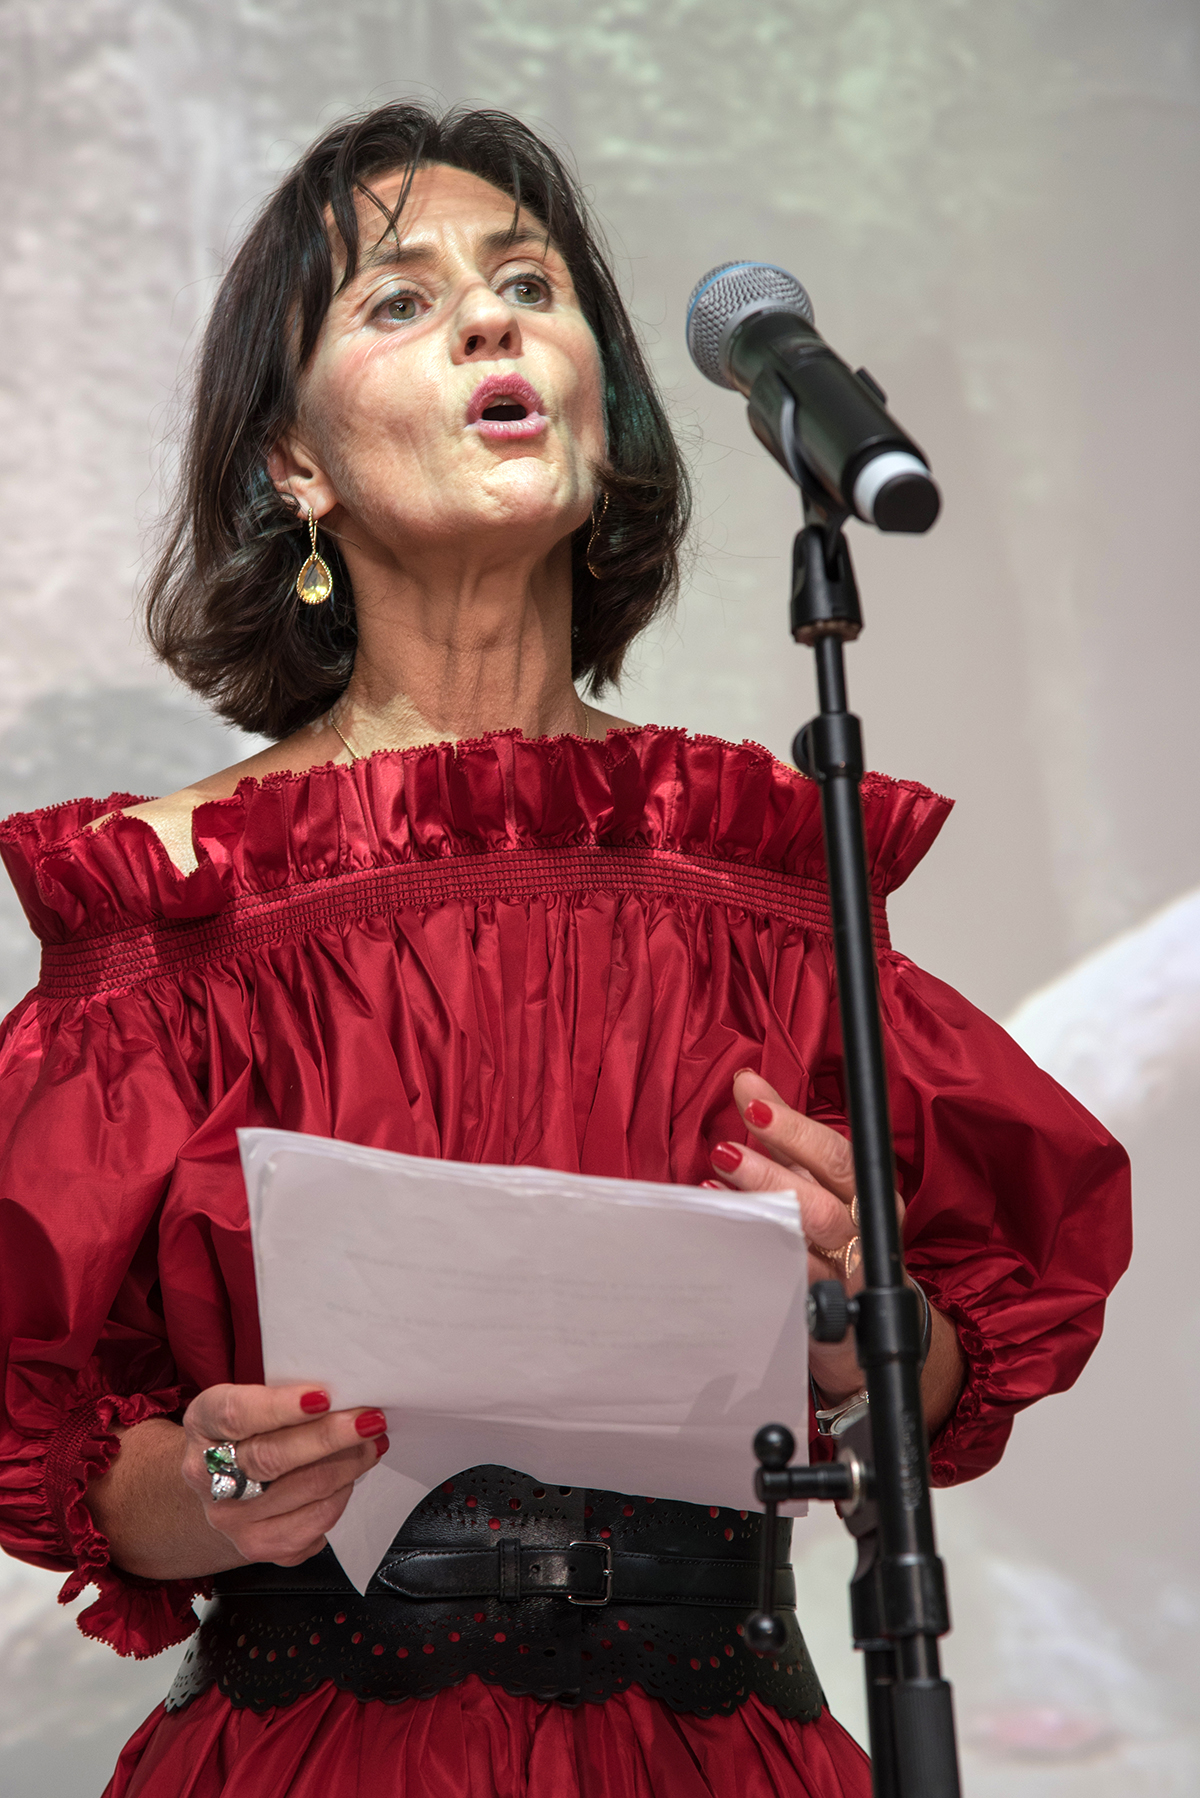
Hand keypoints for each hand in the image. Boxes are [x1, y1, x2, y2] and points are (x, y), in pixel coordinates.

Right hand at [181, 1384, 388, 1567]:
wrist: (220, 1480)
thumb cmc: (249, 1429)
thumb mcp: (250, 1397)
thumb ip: (285, 1391)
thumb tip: (344, 1391)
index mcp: (203, 1423)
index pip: (237, 1415)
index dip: (281, 1406)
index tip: (324, 1397)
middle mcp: (207, 1476)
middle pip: (273, 1458)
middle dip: (331, 1437)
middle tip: (369, 1420)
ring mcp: (230, 1517)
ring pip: (305, 1490)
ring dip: (349, 1464)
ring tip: (369, 1444)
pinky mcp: (257, 1545)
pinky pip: (314, 1523)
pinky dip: (341, 1496)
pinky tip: (348, 1478)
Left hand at [707, 1072, 902, 1403]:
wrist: (866, 1325)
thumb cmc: (837, 1239)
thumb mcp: (819, 1183)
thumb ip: (786, 1136)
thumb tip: (748, 1083)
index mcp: (869, 1193)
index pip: (836, 1154)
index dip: (795, 1128)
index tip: (752, 1101)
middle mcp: (865, 1231)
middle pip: (825, 1199)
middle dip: (773, 1173)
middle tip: (725, 1150)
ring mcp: (848, 1276)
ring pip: (811, 1240)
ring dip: (764, 1208)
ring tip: (719, 1185)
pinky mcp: (829, 1314)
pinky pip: (793, 1282)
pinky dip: (759, 1254)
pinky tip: (727, 1233)